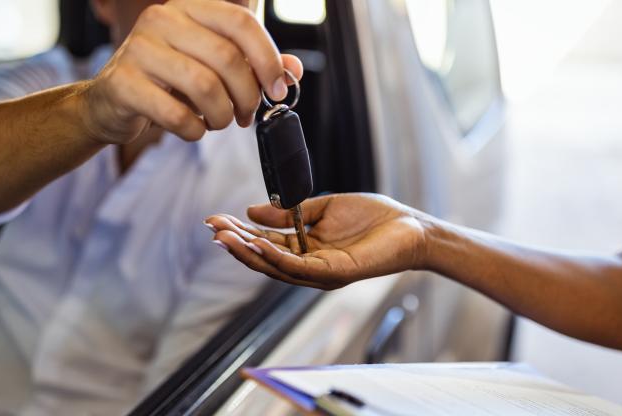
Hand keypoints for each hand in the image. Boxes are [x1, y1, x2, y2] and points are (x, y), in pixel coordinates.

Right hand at [81, 0, 302, 143]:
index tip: (278, 91)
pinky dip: (195, 130)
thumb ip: (254, 65)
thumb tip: (293, 71)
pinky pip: (177, 114)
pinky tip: (193, 129)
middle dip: (247, 96)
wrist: (112, 101)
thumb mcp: (213, 67)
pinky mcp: (123, 83)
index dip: (268, 59)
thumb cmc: (171, 82)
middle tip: (247, 115)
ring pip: (205, 87)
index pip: (241, 23)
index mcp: (189, 7)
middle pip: (227, 58)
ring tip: (220, 122)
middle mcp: (162, 19)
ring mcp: (138, 49)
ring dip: (222, 116)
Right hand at [205, 193, 431, 289]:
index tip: (215, 219)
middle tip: (211, 227)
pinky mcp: (335, 274)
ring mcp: (321, 273)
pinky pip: (299, 267)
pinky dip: (275, 257)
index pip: (266, 242)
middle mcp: (309, 266)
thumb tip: (252, 211)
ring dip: (248, 252)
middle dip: (236, 243)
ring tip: (223, 236)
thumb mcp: (324, 207)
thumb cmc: (373, 218)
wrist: (410, 226)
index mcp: (306, 249)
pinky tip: (257, 244)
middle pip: (265, 258)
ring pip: (276, 266)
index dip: (240, 232)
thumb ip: (290, 212)